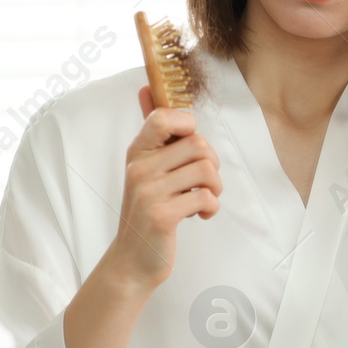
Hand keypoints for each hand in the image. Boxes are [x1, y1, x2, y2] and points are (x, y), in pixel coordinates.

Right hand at [104, 84, 221, 290]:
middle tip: (204, 181)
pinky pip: (205, 198)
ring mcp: (149, 192)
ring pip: (206, 170)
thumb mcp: (145, 169)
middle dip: (212, 163)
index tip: (188, 148)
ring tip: (204, 198)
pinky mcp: (161, 216)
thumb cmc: (146, 211)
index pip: (165, 116)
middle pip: (198, 143)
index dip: (188, 126)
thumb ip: (152, 132)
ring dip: (215, 187)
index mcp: (138, 152)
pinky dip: (211, 208)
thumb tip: (146, 87)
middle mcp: (140, 168)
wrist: (132, 260)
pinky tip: (200, 215)